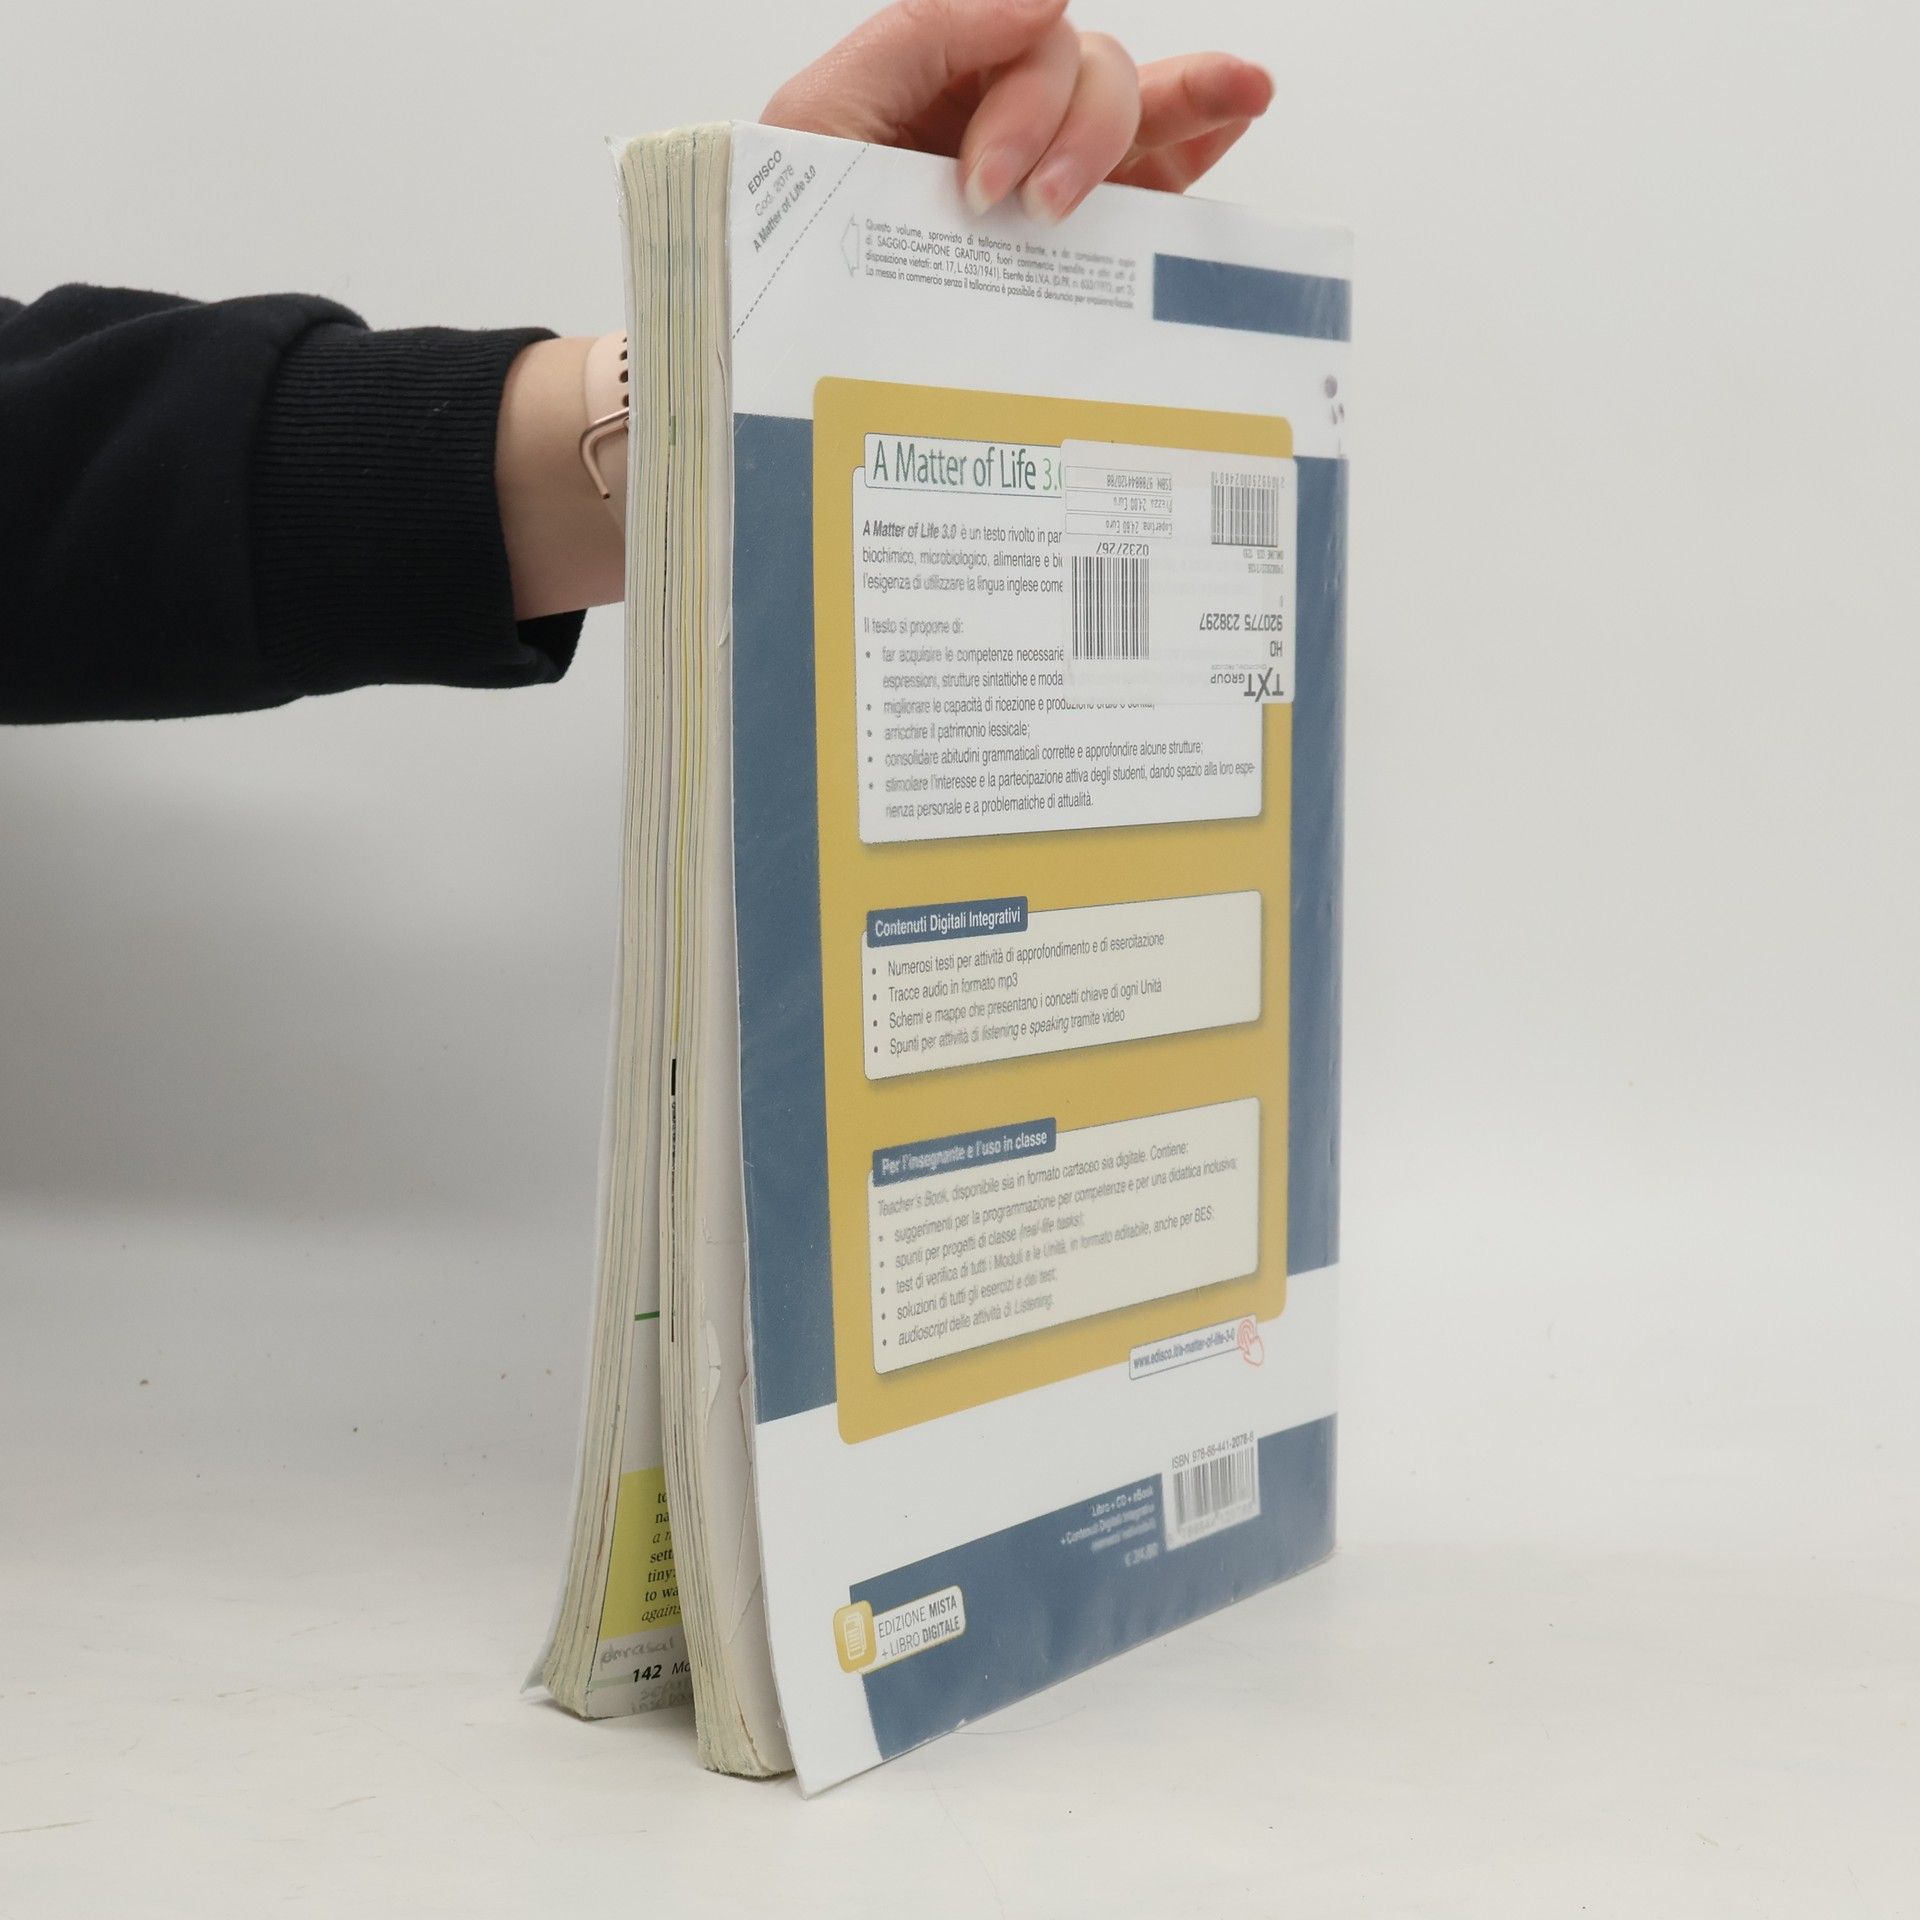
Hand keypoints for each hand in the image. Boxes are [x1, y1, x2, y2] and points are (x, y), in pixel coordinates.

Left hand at [764, 0, 1272, 222]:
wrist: (787, 350)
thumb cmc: (788, 237)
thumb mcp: (825, 113)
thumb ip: (925, 32)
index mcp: (947, 77)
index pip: (1032, 36)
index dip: (1026, 97)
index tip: (984, 183)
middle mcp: (1007, 118)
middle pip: (1092, 69)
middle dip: (1076, 130)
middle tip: (1033, 211)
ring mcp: (1054, 178)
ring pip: (1137, 108)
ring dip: (1169, 115)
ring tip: (1161, 153)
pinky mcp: (1087, 242)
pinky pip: (1165, 171)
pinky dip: (1208, 129)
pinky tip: (1244, 104)